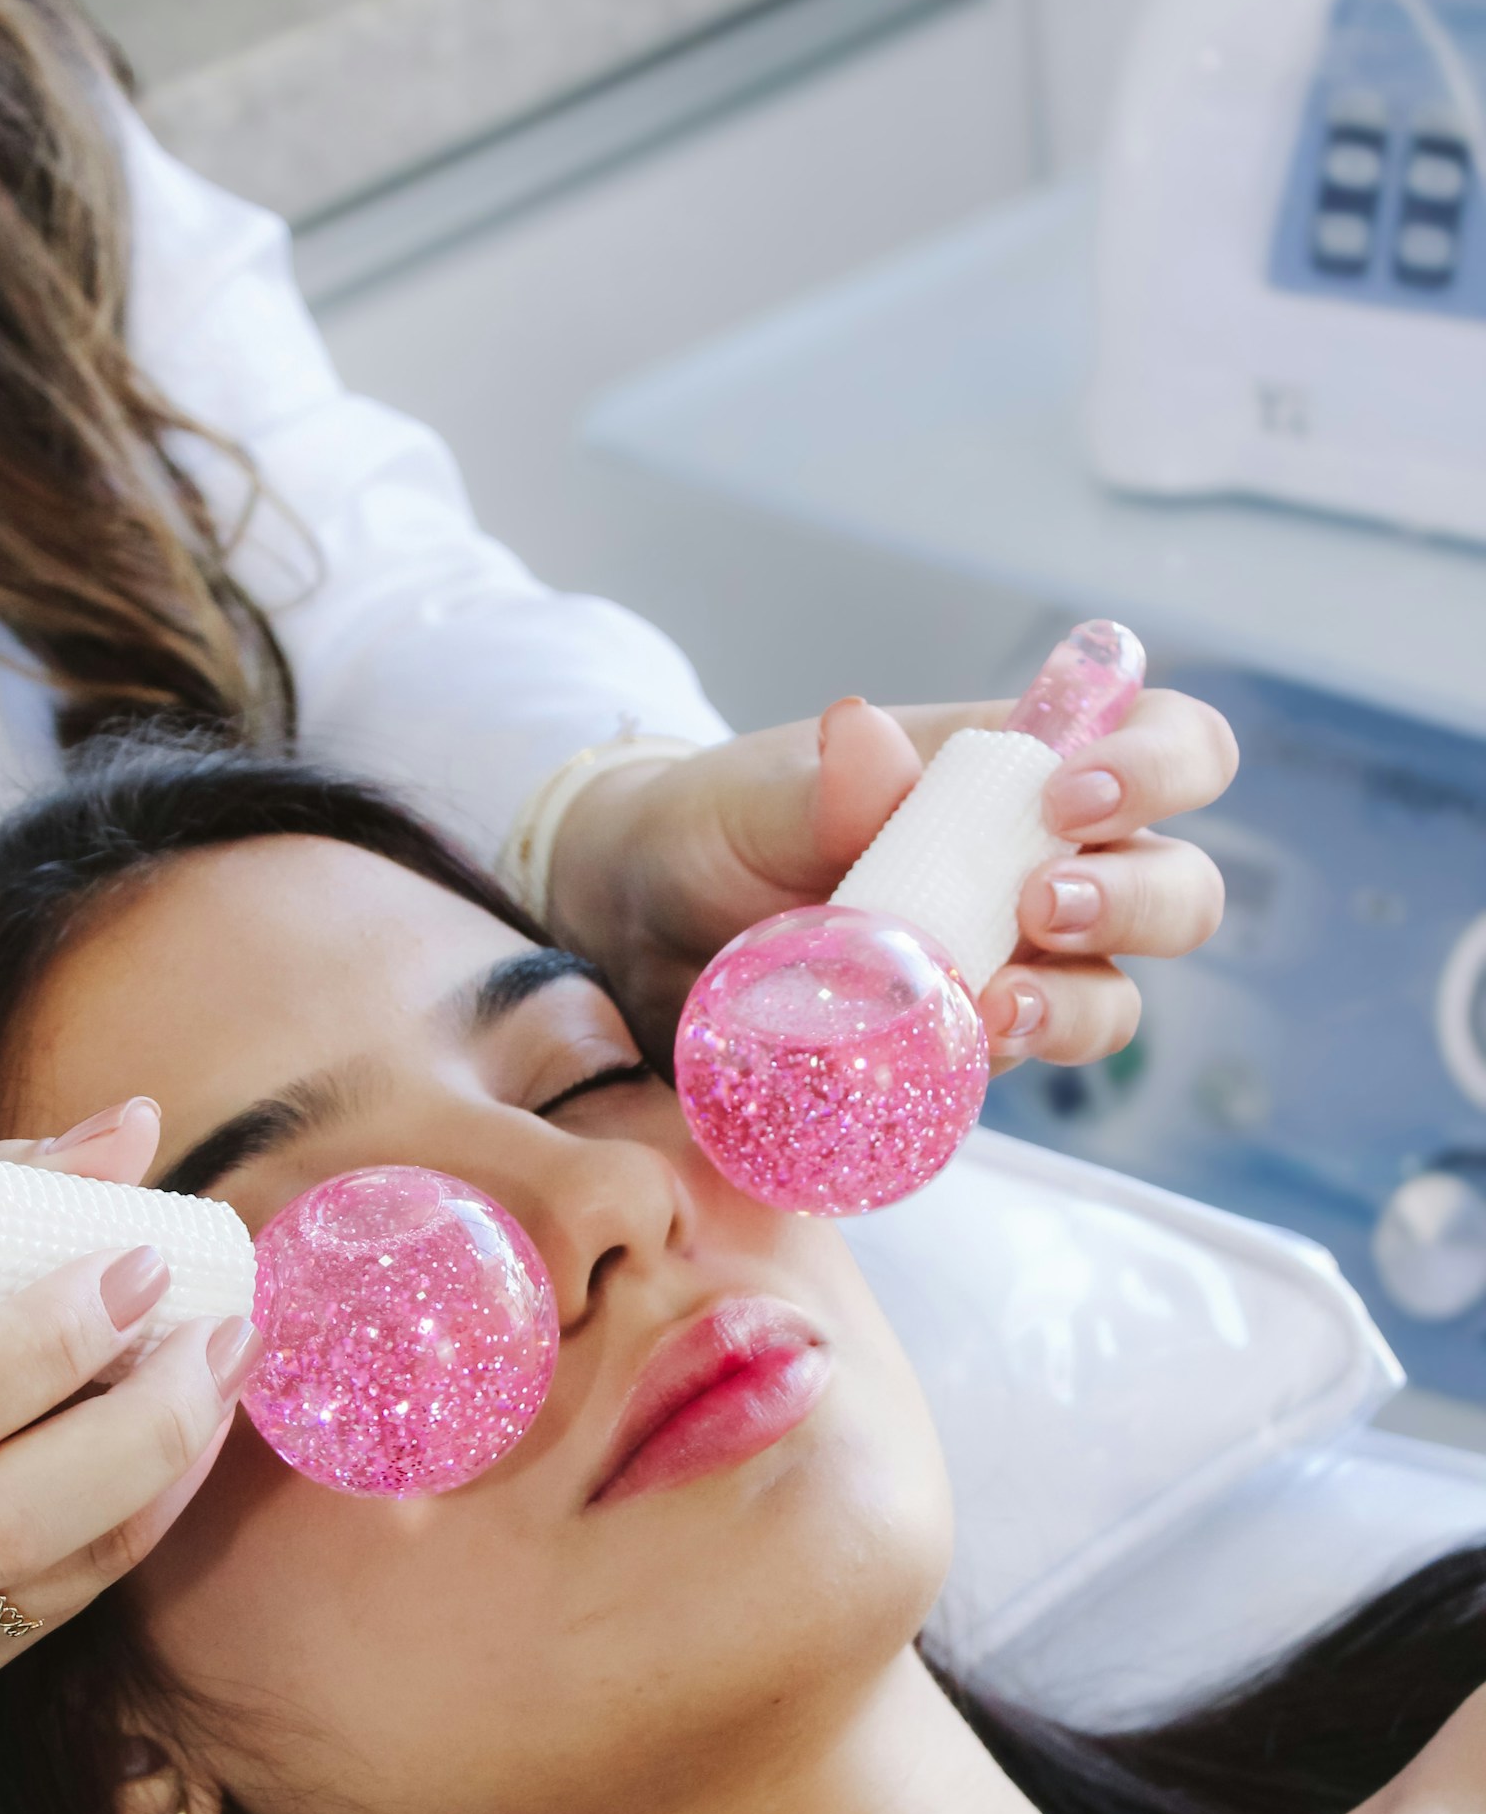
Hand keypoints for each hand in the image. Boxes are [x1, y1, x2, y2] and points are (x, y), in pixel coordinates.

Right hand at [0, 1098, 256, 1792]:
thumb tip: (129, 1131)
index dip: (52, 1340)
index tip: (147, 1263)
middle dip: (145, 1426)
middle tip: (226, 1333)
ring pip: (35, 1586)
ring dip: (157, 1484)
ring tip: (216, 1386)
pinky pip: (33, 1626)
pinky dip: (116, 1538)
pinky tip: (160, 1462)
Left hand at [545, 689, 1236, 1068]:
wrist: (635, 937)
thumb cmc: (710, 834)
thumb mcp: (746, 800)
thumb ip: (816, 783)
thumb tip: (868, 743)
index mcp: (1014, 771)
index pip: (1164, 742)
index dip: (1159, 764)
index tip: (1072, 797)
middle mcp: (1038, 870)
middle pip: (1179, 885)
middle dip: (1134, 898)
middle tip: (1040, 907)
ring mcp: (1011, 970)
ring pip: (1115, 997)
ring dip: (1075, 1004)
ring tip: (991, 1005)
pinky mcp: (964, 1055)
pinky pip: (1017, 1072)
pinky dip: (994, 1067)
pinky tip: (944, 1055)